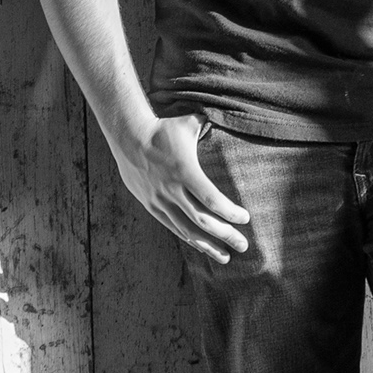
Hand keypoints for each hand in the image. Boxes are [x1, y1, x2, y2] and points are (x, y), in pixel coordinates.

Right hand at [116, 114, 250, 262]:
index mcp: (184, 171)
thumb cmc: (163, 129)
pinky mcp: (152, 206)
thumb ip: (211, 125)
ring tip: (227, 257)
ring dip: (209, 245)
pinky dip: (190, 239)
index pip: (211, 199)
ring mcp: (160, 201)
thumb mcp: (189, 123)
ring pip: (187, 230)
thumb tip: (233, 116)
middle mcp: (172, 190)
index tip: (245, 218)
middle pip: (203, 220)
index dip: (229, 213)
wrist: (127, 138)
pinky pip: (174, 228)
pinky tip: (204, 248)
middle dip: (226, 235)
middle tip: (244, 245)